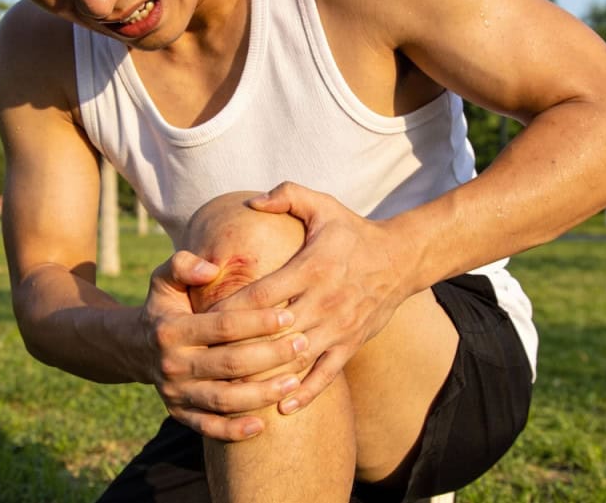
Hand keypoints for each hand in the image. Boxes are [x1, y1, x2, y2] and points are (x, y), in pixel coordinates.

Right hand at [140, 250, 306, 440]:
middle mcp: (172, 364)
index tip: (289, 316)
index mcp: (171, 330)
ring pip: (223, 400)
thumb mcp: (163, 279)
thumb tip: (210, 269)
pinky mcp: (179, 413)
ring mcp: (175, 393)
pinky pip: (208, 427)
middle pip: (229, 364)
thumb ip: (182, 265)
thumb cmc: (165, 306)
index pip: (222, 326)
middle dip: (270, 356)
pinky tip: (261, 426)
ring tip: (295, 381)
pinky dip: (233, 430)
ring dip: (261, 394)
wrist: (135, 347)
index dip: (257, 322)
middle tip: (303, 345)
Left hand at [210, 182, 413, 415]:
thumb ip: (287, 196)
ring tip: (234, 389)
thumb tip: (252, 201)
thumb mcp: (323, 205)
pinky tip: (282, 408)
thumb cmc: (354, 232)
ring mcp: (338, 326)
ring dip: (266, 375)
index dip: (231, 308)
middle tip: (206, 359)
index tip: (202, 318)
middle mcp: (324, 301)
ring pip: (296, 357)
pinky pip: (326, 374)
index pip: (262, 294)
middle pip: (274, 331)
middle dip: (240, 347)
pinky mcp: (351, 344)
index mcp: (312, 268)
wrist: (402, 259)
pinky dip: (304, 393)